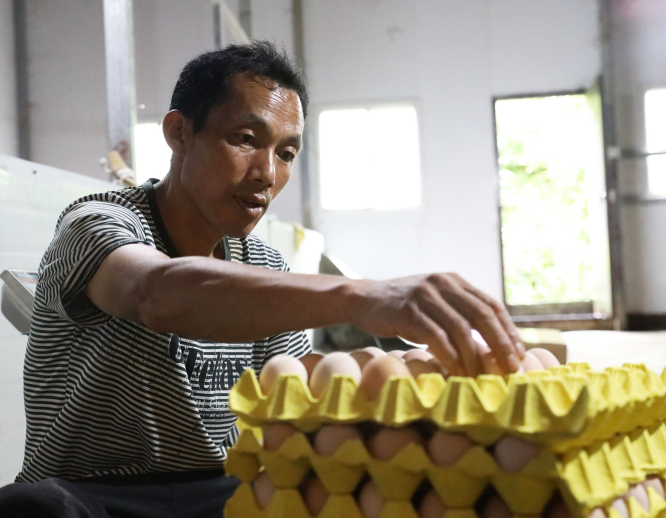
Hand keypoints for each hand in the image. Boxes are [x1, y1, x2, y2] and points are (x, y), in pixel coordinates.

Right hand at [351, 273, 524, 375]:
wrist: (363, 299)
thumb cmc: (403, 308)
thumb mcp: (434, 303)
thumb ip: (458, 315)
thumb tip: (491, 347)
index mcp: (454, 281)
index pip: (490, 305)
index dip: (508, 331)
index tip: (519, 355)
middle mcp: (442, 283)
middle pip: (482, 315)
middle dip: (500, 344)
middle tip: (510, 369)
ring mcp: (424, 296)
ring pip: (461, 328)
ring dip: (475, 357)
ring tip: (482, 377)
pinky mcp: (408, 311)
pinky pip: (436, 336)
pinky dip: (450, 356)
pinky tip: (457, 372)